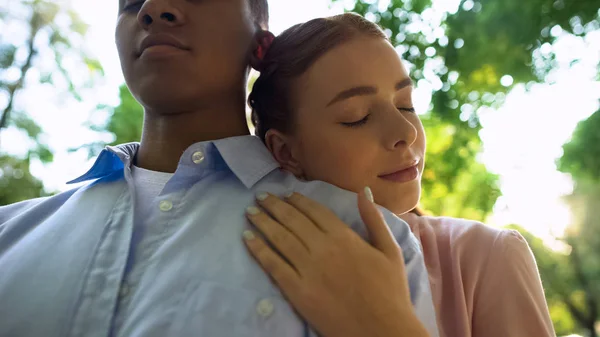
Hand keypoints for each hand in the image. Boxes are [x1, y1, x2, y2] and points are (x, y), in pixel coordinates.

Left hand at [242, 187, 428, 336]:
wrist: (382, 330)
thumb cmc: (390, 291)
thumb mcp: (390, 250)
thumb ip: (374, 219)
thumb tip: (362, 191)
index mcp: (345, 236)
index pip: (315, 211)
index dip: (298, 201)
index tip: (286, 195)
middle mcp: (323, 248)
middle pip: (292, 220)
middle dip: (274, 206)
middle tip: (260, 197)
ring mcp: (308, 269)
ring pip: (279, 238)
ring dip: (263, 222)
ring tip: (250, 212)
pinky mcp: (297, 291)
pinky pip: (273, 265)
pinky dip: (259, 249)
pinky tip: (247, 238)